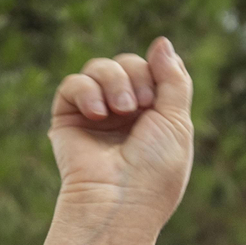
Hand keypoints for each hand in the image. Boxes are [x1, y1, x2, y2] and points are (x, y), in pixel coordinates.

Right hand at [49, 37, 193, 229]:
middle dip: (136, 75)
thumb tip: (162, 41)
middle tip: (140, 106)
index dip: (156, 71)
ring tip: (120, 109)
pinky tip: (97, 113)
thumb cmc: (153, 172)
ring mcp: (95, 116)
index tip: (156, 98)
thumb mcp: (177, 122)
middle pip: (127, 63)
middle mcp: (124, 114)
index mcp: (153, 116)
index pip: (153, 69)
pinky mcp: (68, 120)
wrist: (119, 203)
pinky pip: (73, 85)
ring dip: (113, 81)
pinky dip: (86, 91)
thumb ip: (174, 80)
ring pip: (99, 68)